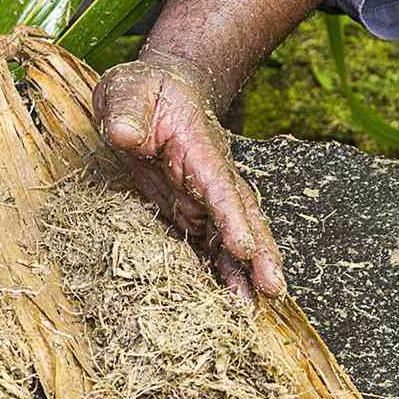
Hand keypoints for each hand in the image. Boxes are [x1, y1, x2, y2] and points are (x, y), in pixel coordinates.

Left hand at [92, 50, 284, 297]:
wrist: (157, 93)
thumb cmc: (145, 91)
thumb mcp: (128, 92)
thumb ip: (128, 112)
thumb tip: (125, 134)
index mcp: (200, 149)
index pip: (219, 186)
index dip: (232, 219)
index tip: (244, 249)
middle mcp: (211, 176)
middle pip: (243, 216)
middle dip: (259, 253)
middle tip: (273, 290)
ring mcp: (204, 196)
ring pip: (232, 235)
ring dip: (244, 271)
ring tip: (252, 308)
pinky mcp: (192, 209)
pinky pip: (211, 243)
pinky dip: (222, 269)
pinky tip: (228, 299)